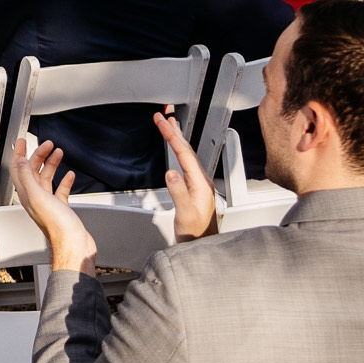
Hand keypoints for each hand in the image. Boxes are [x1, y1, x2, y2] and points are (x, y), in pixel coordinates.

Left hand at [8, 137, 98, 272]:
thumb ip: (27, 178)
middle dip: (39, 155)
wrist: (73, 244)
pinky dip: (65, 181)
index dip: (18, 154)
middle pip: (33, 172)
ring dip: (51, 164)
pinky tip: (69, 175)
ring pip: (47, 179)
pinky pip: (60, 191)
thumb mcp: (38, 197)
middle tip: (47, 144)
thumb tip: (20, 162)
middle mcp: (36, 198)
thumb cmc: (57, 226)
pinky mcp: (61, 208)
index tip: (21, 141)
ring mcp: (48, 203)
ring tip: (58, 153)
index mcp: (27, 195)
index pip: (18, 170)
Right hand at [154, 108, 217, 241]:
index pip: (184, 153)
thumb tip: (171, 173)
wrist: (202, 246)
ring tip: (170, 126)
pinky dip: (178, 151)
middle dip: (174, 131)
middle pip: (187, 150)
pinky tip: (176, 151)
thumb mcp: (185, 213)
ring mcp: (198, 185)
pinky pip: (185, 163)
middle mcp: (201, 182)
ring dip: (177, 139)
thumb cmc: (196, 233)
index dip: (172, 136)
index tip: (161, 122)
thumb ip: (178, 192)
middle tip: (162, 116)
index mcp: (200, 183)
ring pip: (187, 155)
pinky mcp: (194, 189)